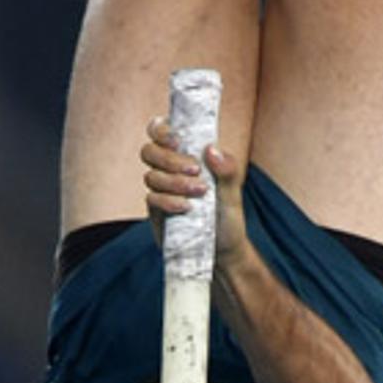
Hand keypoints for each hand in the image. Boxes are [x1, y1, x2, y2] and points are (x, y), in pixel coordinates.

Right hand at [141, 117, 249, 270]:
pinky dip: (168, 201)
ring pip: (150, 175)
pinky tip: (186, 208)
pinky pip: (151, 199)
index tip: (178, 141)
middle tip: (195, 170)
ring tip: (199, 192)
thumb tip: (211, 150)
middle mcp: (169, 169)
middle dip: (169, 159)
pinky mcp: (156, 211)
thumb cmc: (227, 218)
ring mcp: (160, 190)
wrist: (222, 252)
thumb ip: (228, 169)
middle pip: (149, 151)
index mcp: (186, 155)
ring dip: (174, 182)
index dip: (162, 130)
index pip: (161, 131)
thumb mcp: (234, 192)